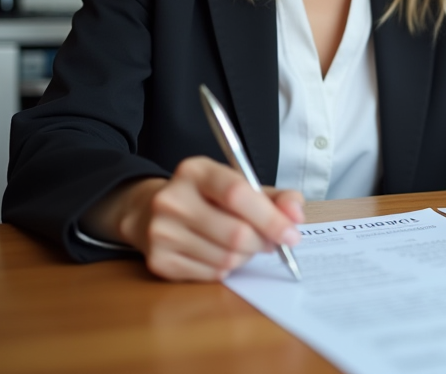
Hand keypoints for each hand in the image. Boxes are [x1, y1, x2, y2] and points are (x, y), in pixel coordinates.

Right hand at [81, 156, 304, 281]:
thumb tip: (296, 215)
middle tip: (271, 243)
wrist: (148, 212)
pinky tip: (218, 254)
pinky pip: (211, 274)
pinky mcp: (159, 261)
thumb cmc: (205, 198)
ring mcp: (161, 232)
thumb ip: (273, 197)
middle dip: (262, 242)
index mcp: (195, 171)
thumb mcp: (237, 184)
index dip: (270, 217)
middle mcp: (172, 199)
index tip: (292, 234)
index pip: (237, 193)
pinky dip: (226, 268)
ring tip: (241, 245)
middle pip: (235, 233)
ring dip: (245, 256)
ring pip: (227, 258)